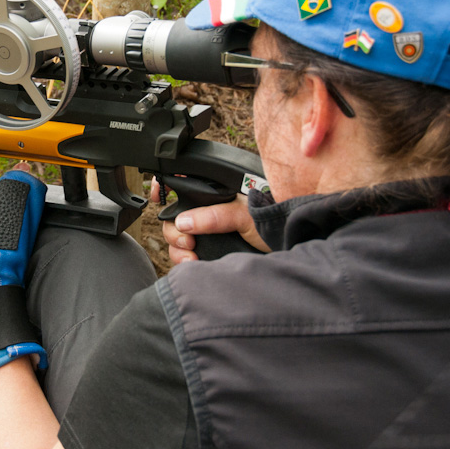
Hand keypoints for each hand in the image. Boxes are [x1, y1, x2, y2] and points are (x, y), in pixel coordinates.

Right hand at [153, 186, 269, 263]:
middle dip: (174, 232)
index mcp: (215, 192)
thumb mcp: (246, 215)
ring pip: (177, 238)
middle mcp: (208, 210)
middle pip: (173, 217)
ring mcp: (208, 231)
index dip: (166, 187)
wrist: (290, 243)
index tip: (158, 197)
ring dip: (178, 249)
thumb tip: (184, 222)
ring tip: (191, 257)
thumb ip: (215, 216)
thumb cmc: (275, 221)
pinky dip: (185, 261)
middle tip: (188, 243)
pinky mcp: (210, 249)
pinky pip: (185, 255)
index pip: (182, 183)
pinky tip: (193, 264)